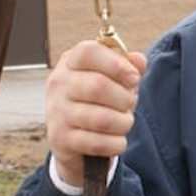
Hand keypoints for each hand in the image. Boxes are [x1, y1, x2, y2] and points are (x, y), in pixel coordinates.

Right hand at [44, 40, 147, 188]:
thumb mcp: (111, 77)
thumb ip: (127, 65)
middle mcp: (59, 83)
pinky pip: (97, 143)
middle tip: (131, 103)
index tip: (134, 78)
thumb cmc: (97, 98)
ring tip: (126, 122)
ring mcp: (56, 112)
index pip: (88, 52)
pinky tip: (118, 140)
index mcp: (70, 61)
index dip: (116, 64)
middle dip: (124, 98)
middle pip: (98, 86)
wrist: (70, 137)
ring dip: (123, 122)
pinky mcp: (59, 139)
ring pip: (101, 119)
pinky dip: (116, 143)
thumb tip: (139, 61)